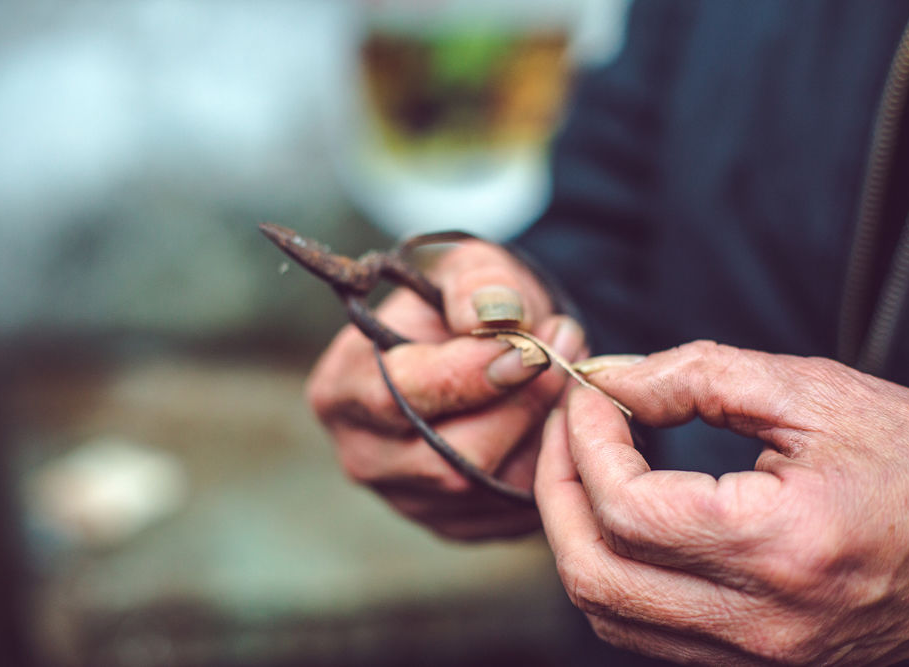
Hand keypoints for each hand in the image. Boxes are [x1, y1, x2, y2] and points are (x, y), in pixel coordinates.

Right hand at [307, 240, 585, 539]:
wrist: (477, 348)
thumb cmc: (463, 305)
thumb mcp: (468, 266)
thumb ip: (478, 282)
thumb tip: (493, 318)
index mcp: (343, 388)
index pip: (398, 398)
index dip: (471, 375)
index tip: (531, 347)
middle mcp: (364, 456)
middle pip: (451, 458)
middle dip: (522, 405)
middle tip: (566, 351)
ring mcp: (407, 499)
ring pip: (490, 486)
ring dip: (543, 430)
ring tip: (565, 373)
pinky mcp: (452, 524)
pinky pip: (512, 509)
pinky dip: (545, 463)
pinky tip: (555, 416)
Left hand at [536, 340, 908, 663]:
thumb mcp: (815, 393)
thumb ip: (698, 376)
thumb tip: (611, 380)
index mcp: (778, 548)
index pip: (627, 508)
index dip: (586, 439)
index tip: (588, 393)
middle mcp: (761, 623)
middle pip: (594, 575)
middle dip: (555, 489)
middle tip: (564, 427)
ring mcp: (757, 657)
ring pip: (608, 614)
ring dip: (574, 533)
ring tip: (583, 464)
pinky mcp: (757, 663)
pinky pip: (645, 632)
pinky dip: (611, 571)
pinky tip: (620, 518)